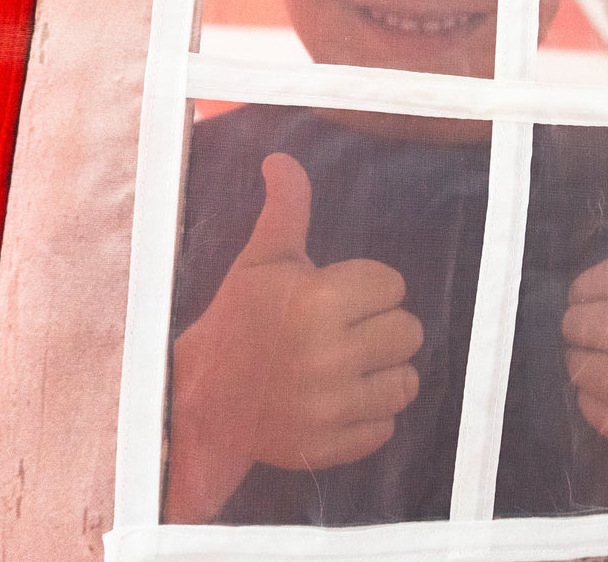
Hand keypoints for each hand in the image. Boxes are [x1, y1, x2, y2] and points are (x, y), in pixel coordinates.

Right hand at [164, 152, 422, 521]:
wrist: (198, 398)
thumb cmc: (238, 318)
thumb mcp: (262, 259)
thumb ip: (286, 209)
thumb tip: (282, 158)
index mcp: (317, 302)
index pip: (393, 285)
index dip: (369, 286)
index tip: (337, 294)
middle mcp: (329, 357)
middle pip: (409, 332)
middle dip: (382, 325)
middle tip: (346, 329)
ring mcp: (331, 408)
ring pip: (406, 382)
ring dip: (384, 371)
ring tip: (348, 363)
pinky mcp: (330, 447)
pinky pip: (386, 426)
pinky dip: (369, 414)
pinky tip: (338, 398)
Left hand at [561, 157, 607, 501]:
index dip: (587, 286)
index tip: (579, 295)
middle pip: (607, 324)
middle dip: (577, 328)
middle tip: (573, 331)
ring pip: (602, 369)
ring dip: (579, 365)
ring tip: (580, 361)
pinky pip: (606, 414)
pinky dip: (590, 405)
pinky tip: (597, 396)